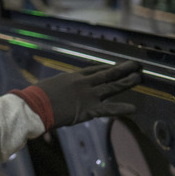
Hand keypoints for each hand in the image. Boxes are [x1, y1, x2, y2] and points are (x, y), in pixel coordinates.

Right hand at [12, 61, 140, 130]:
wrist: (35, 106)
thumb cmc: (36, 97)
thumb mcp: (49, 86)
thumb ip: (59, 88)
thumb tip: (58, 92)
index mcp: (73, 77)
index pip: (94, 70)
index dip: (107, 68)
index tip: (117, 66)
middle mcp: (84, 83)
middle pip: (108, 74)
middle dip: (123, 69)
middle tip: (136, 66)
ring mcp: (88, 95)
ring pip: (112, 86)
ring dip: (127, 82)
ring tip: (139, 78)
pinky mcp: (89, 109)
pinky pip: (109, 109)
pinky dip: (122, 109)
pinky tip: (134, 108)